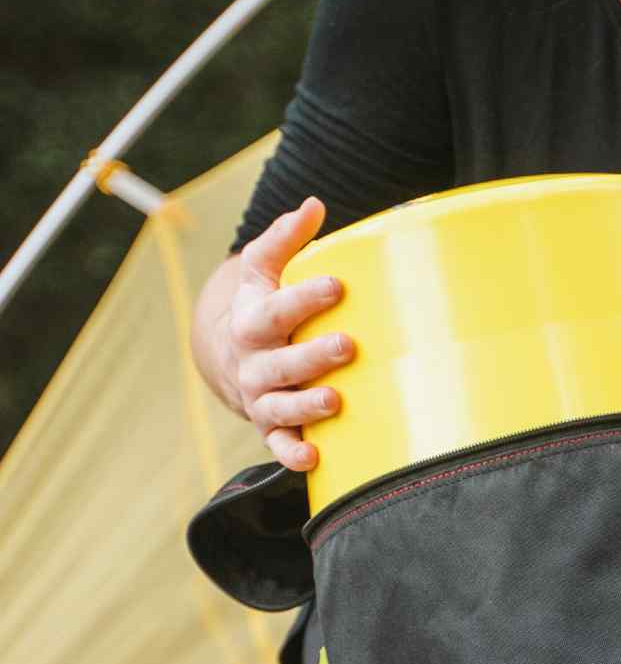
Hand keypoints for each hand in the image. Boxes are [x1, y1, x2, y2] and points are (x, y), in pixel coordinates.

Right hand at [225, 197, 352, 470]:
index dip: (305, 297)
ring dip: (306, 406)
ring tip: (335, 399)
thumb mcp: (264, 269)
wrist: (229, 353)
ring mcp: (261, 398)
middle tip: (348, 344)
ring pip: (280, 406)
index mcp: (253, 321)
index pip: (277, 309)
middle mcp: (254, 363)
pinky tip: (314, 458)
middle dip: (313, 355)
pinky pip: (278, 445)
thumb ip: (286, 239)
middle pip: (281, 362)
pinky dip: (292, 455)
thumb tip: (315, 205)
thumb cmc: (262, 305)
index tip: (338, 284)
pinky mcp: (270, 427)